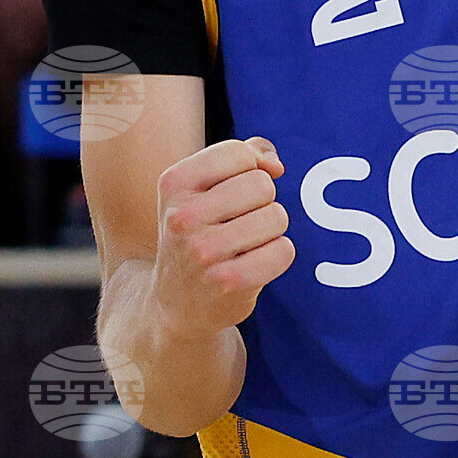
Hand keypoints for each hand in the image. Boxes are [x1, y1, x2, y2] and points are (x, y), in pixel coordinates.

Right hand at [153, 135, 292, 333]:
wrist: (174, 304)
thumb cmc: (197, 235)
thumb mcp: (200, 189)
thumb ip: (240, 156)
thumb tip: (275, 165)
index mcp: (173, 184)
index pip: (238, 154)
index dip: (251, 169)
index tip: (237, 190)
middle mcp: (184, 217)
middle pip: (262, 185)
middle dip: (262, 202)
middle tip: (241, 223)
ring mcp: (204, 252)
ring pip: (277, 216)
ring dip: (271, 231)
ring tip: (246, 244)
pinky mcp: (229, 282)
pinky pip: (283, 251)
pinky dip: (277, 256)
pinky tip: (252, 264)